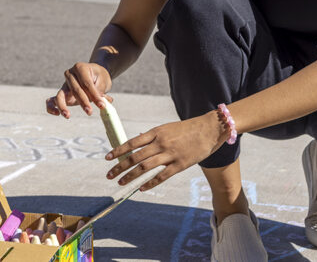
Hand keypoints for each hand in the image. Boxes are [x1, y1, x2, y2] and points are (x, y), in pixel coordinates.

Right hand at [45, 62, 112, 118]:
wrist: (94, 75)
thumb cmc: (99, 77)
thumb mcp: (103, 81)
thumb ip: (100, 92)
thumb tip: (101, 104)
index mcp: (80, 68)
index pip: (86, 83)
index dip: (94, 95)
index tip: (102, 105)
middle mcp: (70, 74)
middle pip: (75, 90)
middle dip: (83, 102)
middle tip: (89, 112)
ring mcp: (64, 84)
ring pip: (60, 96)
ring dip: (63, 107)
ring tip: (67, 116)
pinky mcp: (61, 94)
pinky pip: (51, 101)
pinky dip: (51, 107)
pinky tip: (57, 114)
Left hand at [104, 112, 226, 190]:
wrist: (209, 129)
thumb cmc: (187, 129)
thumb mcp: (167, 128)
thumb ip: (152, 136)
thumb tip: (136, 142)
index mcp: (156, 132)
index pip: (132, 142)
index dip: (118, 151)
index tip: (107, 158)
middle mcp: (161, 143)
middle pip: (136, 157)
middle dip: (120, 167)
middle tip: (110, 175)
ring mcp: (170, 154)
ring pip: (145, 167)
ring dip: (131, 176)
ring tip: (121, 182)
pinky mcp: (180, 165)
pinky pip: (162, 176)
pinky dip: (150, 183)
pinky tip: (141, 188)